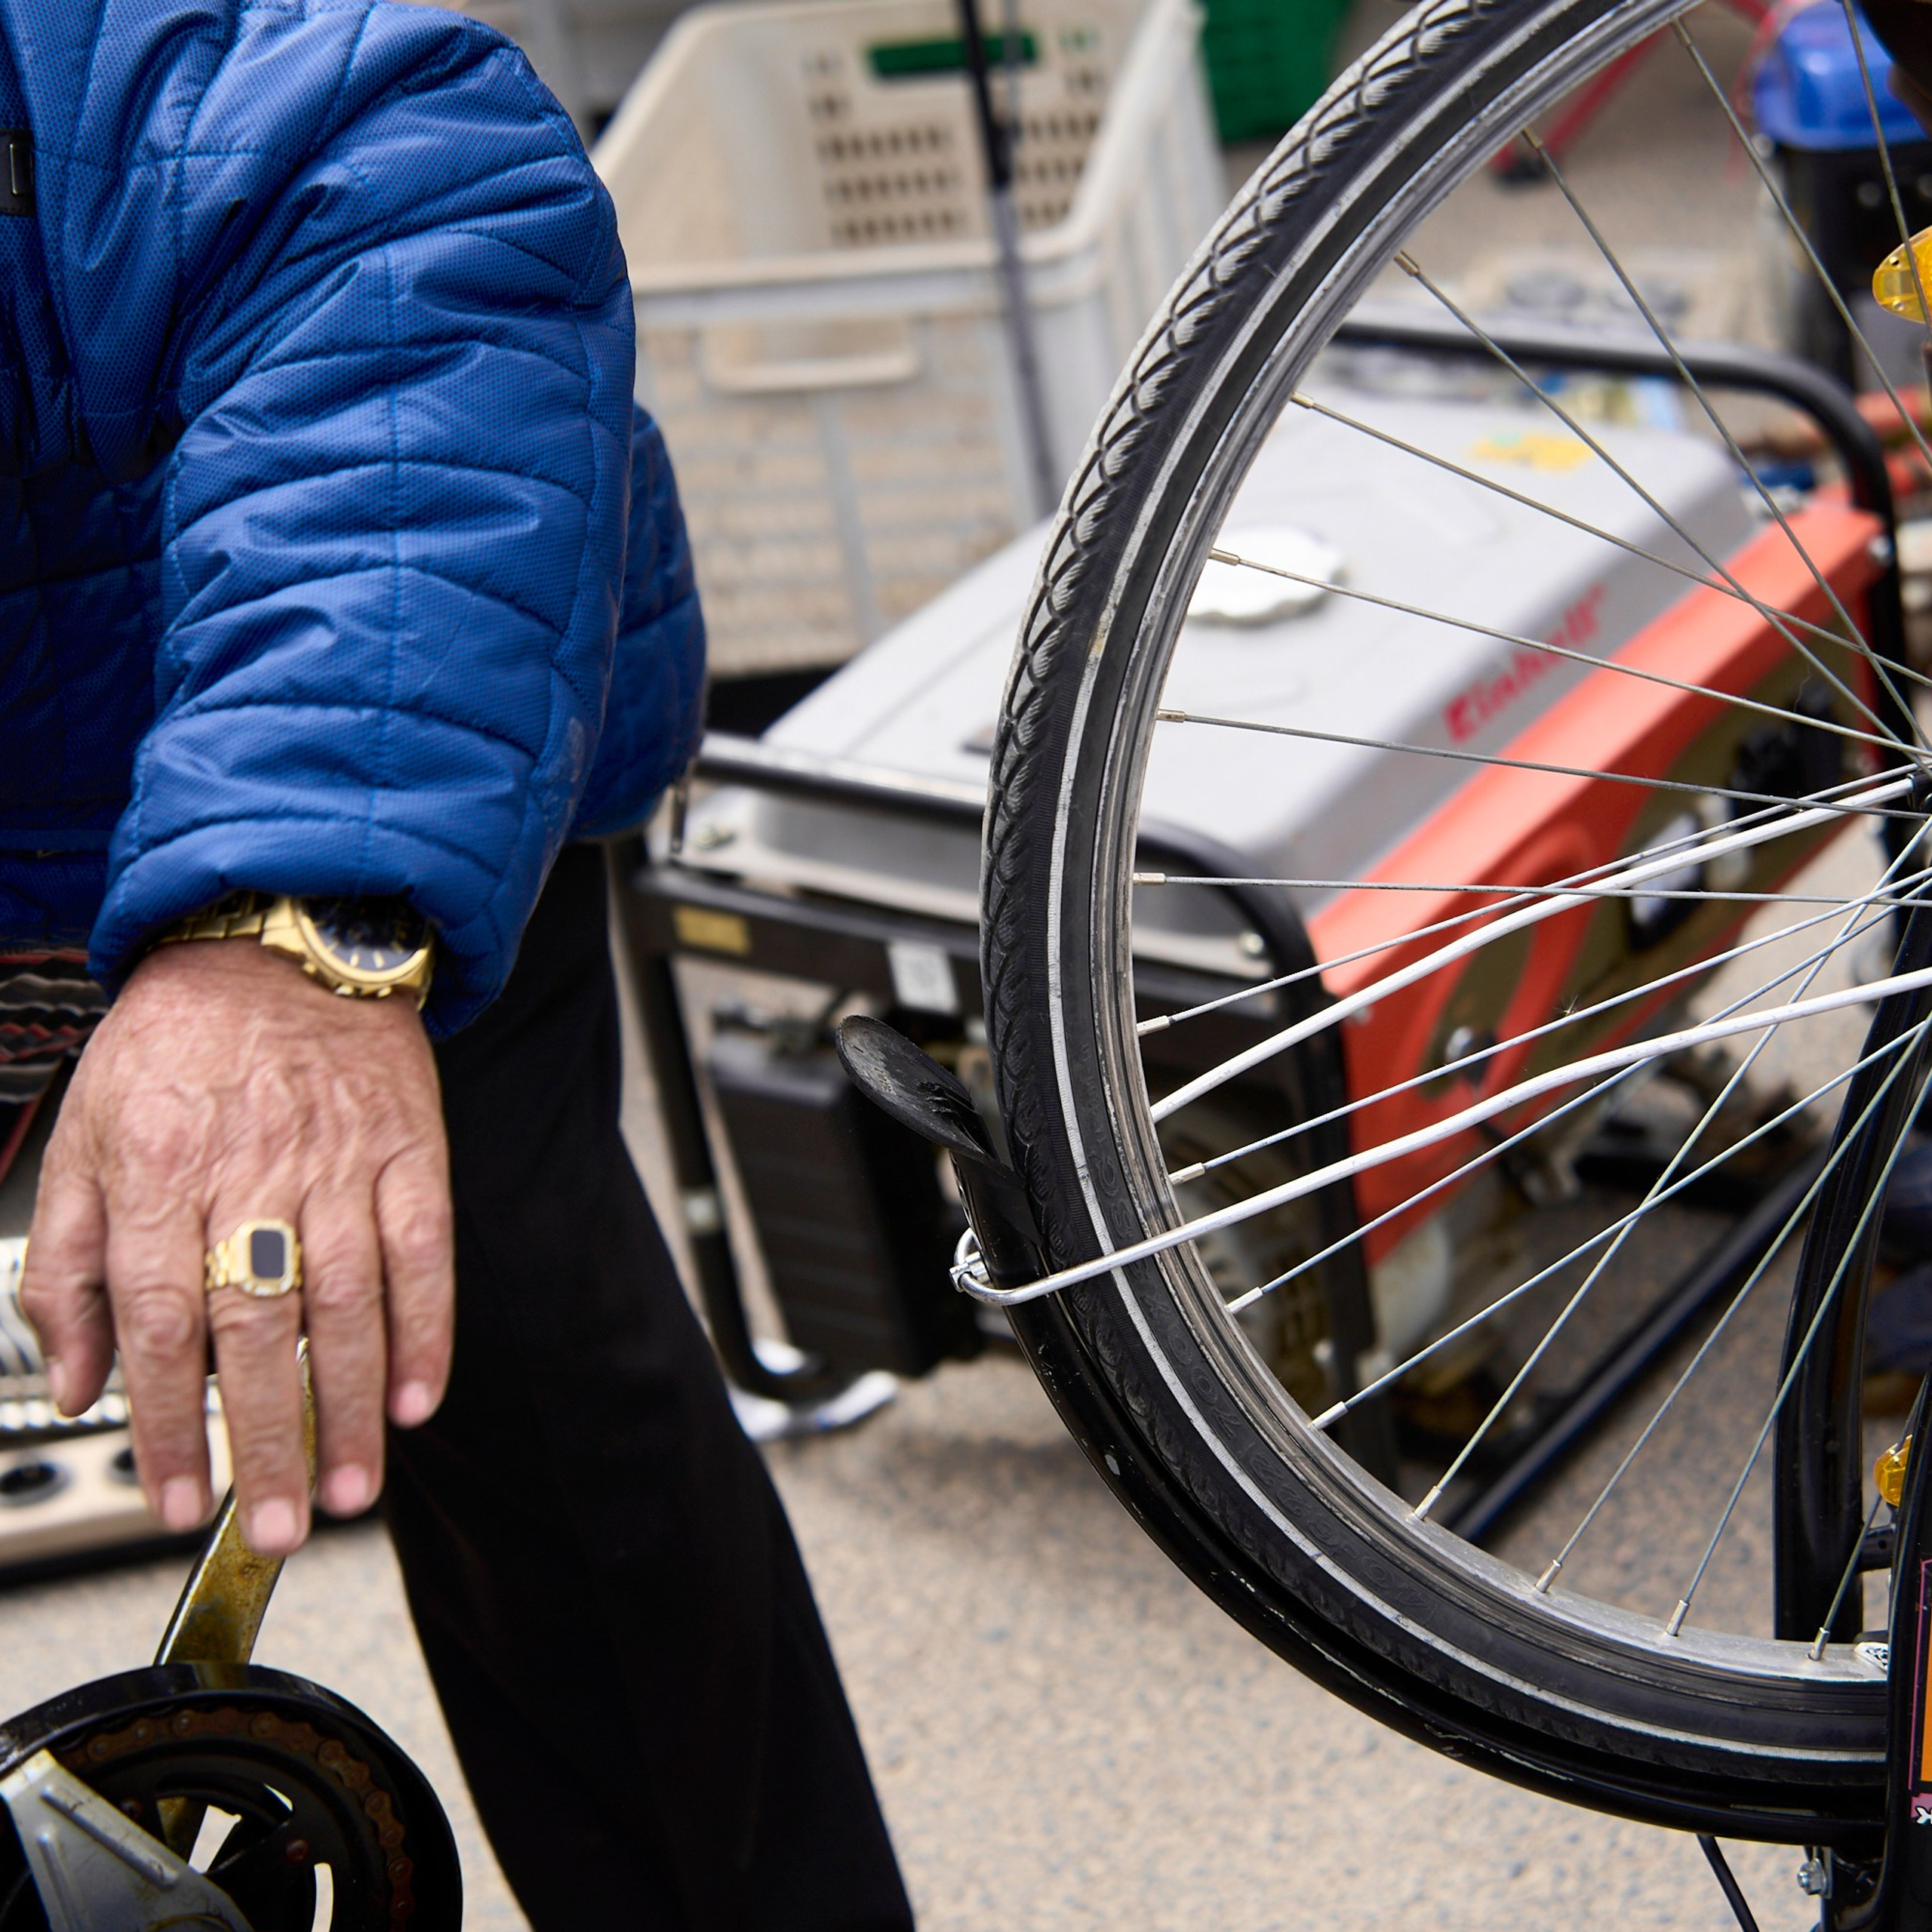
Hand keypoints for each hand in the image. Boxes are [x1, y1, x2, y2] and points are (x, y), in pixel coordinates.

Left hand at [19, 940, 452, 1555]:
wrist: (282, 942)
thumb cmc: (179, 1043)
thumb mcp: (85, 1137)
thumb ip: (67, 1263)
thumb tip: (79, 1378)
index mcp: (159, 1171)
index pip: (163, 1323)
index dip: (168, 1426)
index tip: (173, 1501)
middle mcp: (252, 1171)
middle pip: (259, 1330)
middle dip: (266, 1442)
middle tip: (274, 1527)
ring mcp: (341, 1161)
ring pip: (348, 1304)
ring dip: (350, 1408)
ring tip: (348, 1490)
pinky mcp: (410, 1151)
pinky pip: (426, 1252)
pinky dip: (427, 1331)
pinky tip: (417, 1398)